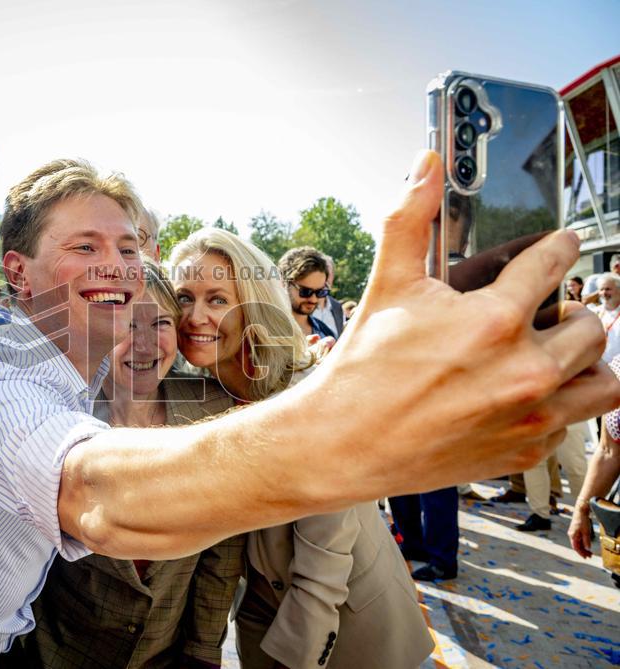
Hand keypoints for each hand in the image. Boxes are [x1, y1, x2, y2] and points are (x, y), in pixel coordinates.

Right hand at [301, 150, 619, 496]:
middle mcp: (524, 370)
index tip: (562, 246)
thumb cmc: (363, 370)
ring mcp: (530, 415)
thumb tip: (425, 165)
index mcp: (494, 321)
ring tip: (554, 354)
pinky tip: (524, 395)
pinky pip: (573, 422)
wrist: (344, 442)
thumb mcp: (388, 286)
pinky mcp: (525, 450)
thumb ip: (411, 219)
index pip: (554, 265)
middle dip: (572, 311)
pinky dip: (559, 405)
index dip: (558, 248)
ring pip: (603, 380)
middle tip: (548, 311)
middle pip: (590, 325)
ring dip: (585, 362)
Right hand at [567, 504, 592, 558]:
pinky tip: (586, 545)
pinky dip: (582, 543)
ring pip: (577, 543)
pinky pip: (578, 540)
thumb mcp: (586, 532)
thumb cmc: (583, 521)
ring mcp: (573, 533)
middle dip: (583, 552)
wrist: (580, 511)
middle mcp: (571, 535)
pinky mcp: (575, 531)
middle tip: (590, 556)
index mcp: (572, 536)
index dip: (581, 553)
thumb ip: (586, 541)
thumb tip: (587, 548)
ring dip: (583, 548)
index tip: (586, 557)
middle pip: (576, 546)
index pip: (576, 547)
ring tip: (589, 552)